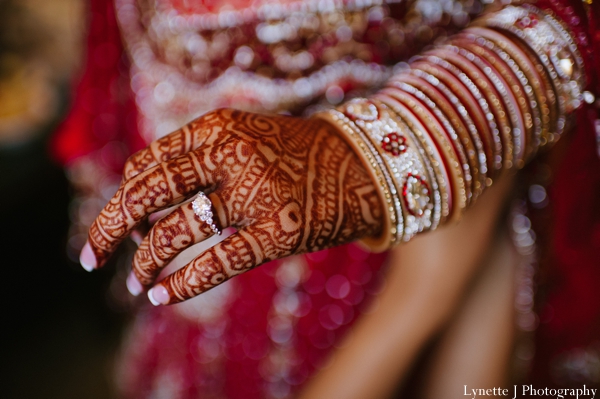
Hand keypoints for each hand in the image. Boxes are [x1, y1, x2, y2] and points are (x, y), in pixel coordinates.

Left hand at [80, 109, 382, 304]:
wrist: (362, 162)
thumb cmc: (296, 156)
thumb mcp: (244, 139)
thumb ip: (198, 160)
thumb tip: (145, 206)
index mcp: (217, 130)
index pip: (147, 166)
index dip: (123, 199)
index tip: (116, 226)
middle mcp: (231, 154)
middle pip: (147, 192)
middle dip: (110, 227)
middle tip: (91, 257)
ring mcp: (256, 192)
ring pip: (177, 230)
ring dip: (145, 260)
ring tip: (135, 282)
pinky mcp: (281, 229)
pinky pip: (218, 260)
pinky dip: (183, 282)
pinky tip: (163, 295)